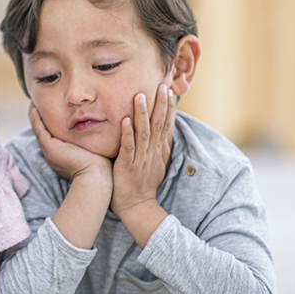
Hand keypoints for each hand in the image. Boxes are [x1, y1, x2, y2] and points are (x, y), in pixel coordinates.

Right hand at [30, 104, 111, 182]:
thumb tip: (97, 130)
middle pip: (42, 132)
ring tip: (32, 102)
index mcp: (61, 155)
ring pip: (38, 130)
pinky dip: (36, 119)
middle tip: (36, 103)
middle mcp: (52, 153)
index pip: (52, 136)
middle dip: (39, 118)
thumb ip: (91, 140)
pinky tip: (34, 108)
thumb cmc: (100, 166)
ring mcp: (49, 151)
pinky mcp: (50, 148)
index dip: (48, 123)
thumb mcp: (93, 149)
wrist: (95, 177)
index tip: (49, 111)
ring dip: (34, 116)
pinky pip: (39, 130)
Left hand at [111, 85, 173, 244]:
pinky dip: (128, 133)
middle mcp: (152, 152)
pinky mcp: (128, 166)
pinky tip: (125, 119)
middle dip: (160, 105)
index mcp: (158, 150)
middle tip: (162, 86)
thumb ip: (158, 147)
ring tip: (141, 95)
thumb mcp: (155, 164)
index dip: (168, 108)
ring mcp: (141, 158)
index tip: (168, 90)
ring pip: (144, 133)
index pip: (165, 125)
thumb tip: (164, 132)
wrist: (137, 207)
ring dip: (142, 114)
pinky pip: (128, 147)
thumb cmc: (142, 184)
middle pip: (158, 125)